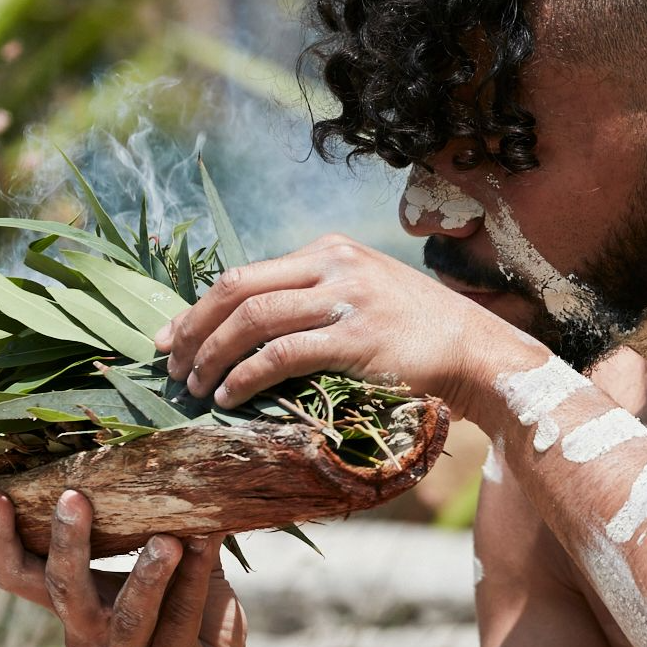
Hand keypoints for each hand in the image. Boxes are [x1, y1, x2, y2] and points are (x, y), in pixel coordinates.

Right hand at [0, 490, 246, 646]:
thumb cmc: (181, 610)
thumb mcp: (160, 570)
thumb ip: (157, 527)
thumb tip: (161, 462)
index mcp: (75, 605)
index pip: (21, 577)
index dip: (1, 543)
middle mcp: (90, 632)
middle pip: (63, 592)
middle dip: (67, 545)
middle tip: (73, 498)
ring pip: (127, 618)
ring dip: (146, 576)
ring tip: (165, 540)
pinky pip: (180, 617)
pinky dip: (193, 575)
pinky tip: (205, 540)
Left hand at [154, 234, 529, 417]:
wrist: (476, 351)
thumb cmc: (418, 333)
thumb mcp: (365, 293)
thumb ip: (316, 296)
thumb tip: (248, 327)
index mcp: (330, 250)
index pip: (245, 273)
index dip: (198, 308)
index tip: (170, 338)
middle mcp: (334, 264)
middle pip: (237, 288)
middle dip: (193, 328)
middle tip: (170, 365)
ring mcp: (347, 297)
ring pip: (252, 319)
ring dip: (212, 356)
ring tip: (195, 387)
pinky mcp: (357, 337)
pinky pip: (283, 353)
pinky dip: (246, 376)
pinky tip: (231, 396)